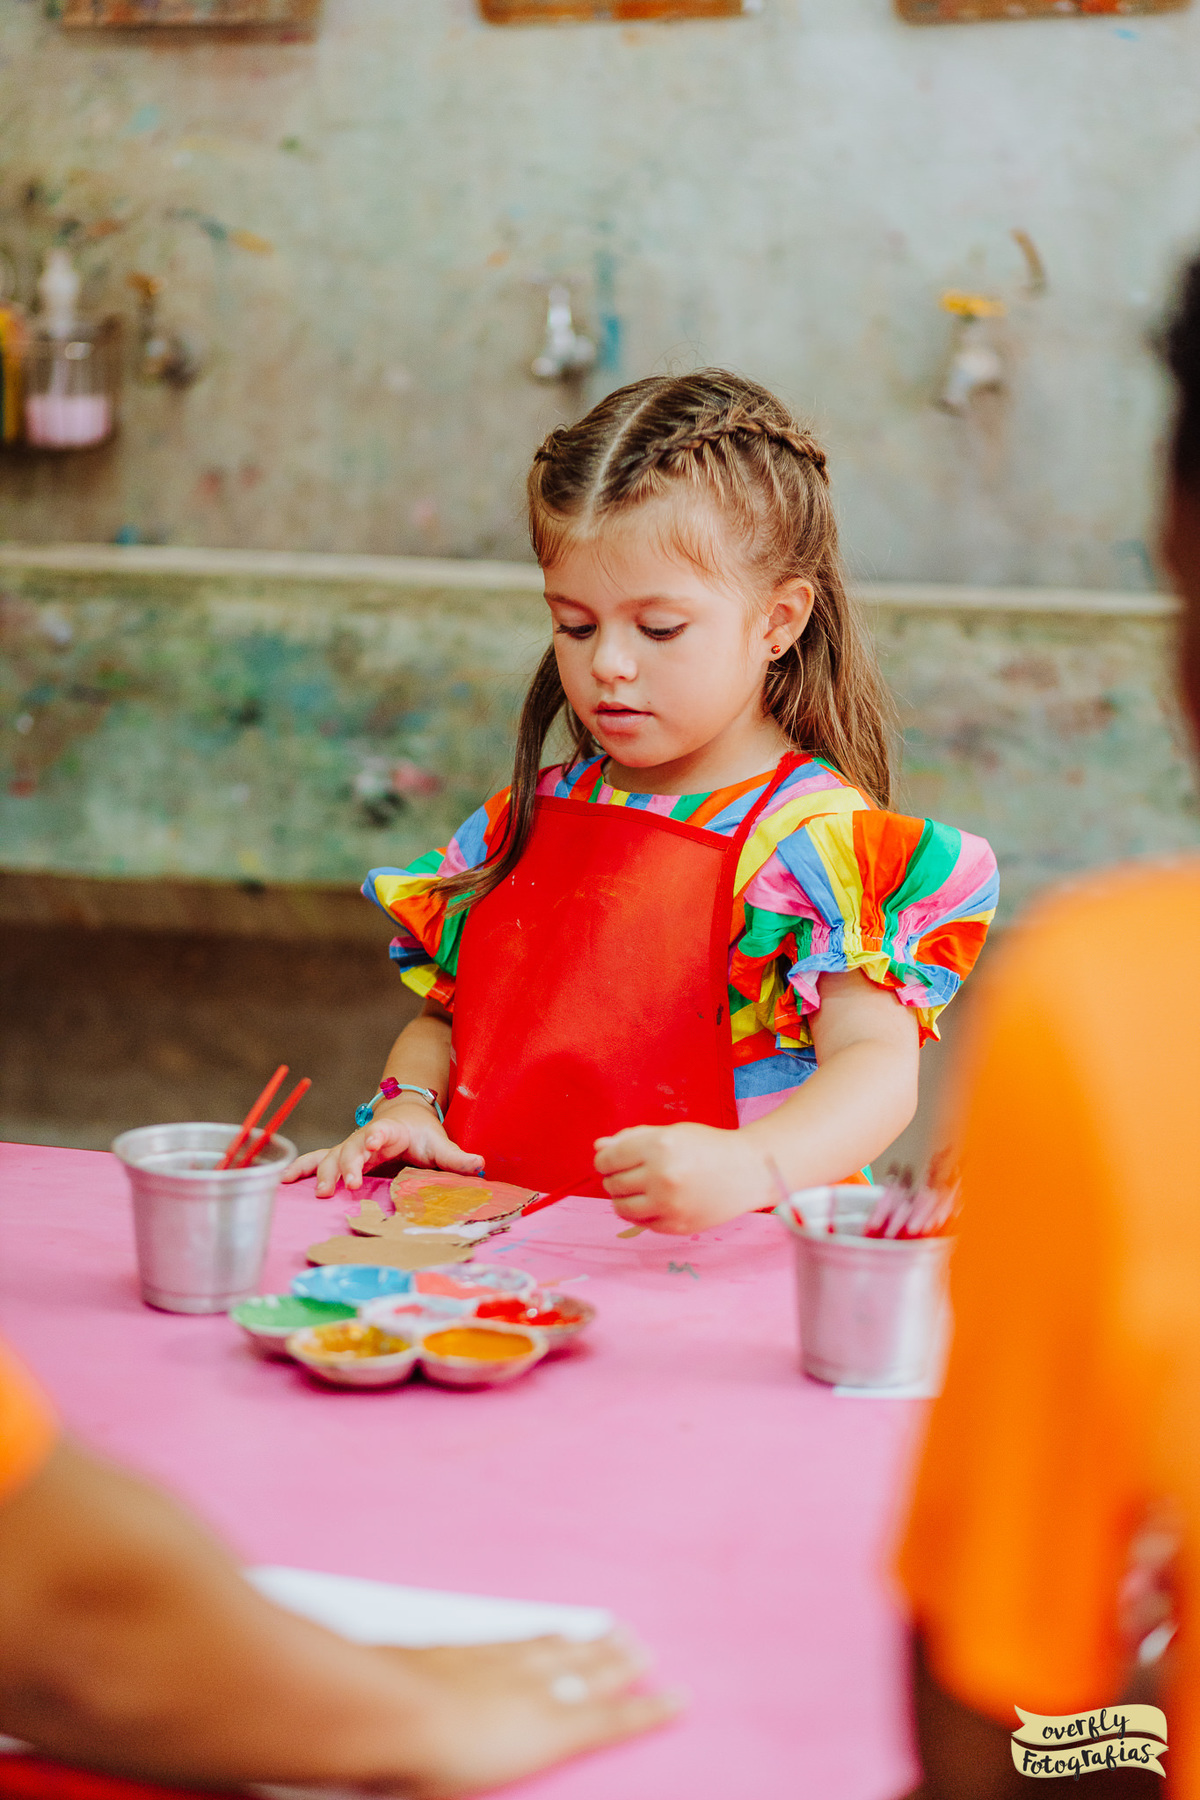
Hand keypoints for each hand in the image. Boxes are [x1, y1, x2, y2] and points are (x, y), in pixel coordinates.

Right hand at [281, 1100, 483, 1197]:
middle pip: (351, 1148)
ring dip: (322, 1173)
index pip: (380, 1132)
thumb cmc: (422, 1134)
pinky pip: (316, 1162)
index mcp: (389, 1131)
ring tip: (318, 1193)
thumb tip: (481, 1165)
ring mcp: (349, 1148)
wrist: (405, 1117)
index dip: (374, 1137)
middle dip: (348, 1165)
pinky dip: (298, 1170)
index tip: (371, 1143)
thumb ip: (456, 1157)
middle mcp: (364, 1138)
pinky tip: (280, 1181)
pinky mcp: (341, 1158)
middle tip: (348, 1184)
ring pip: (330, 1157)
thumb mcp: (439, 1143)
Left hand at [376, 1633, 680, 1798]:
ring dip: (588, 1642)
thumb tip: (524, 1748)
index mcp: (545, 1734)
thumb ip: (500, 1777)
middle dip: (621, 1667)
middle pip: (589, 1675)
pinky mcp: (468, 1648)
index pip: (609, 1723)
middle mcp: (533, 1692)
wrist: (384, 1708)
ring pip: (558, 1649)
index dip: (647, 1712)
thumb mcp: (472, 1795)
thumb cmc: (428, 1769)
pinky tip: (550, 1629)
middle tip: (646, 1653)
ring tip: (612, 1632)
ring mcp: (500, 1663)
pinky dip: (544, 1634)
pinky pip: (521, 1638)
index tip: (680, 1697)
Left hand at [593, 1122, 769, 1233]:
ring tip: (637, 1189)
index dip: (604, 1160)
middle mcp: (662, 1176)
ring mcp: (669, 1204)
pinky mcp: (676, 1225)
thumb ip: (631, 1138)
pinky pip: (641, 1223)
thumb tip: (597, 1148)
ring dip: (622, 1198)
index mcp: (658, 1146)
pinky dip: (641, 1212)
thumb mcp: (670, 1133)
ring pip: (621, 1207)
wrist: (747, 1170)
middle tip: (630, 1173)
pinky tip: (655, 1201)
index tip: (611, 1160)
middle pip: (612, 1183)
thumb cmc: (706, 1146)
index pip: (608, 1159)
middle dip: (614, 1178)